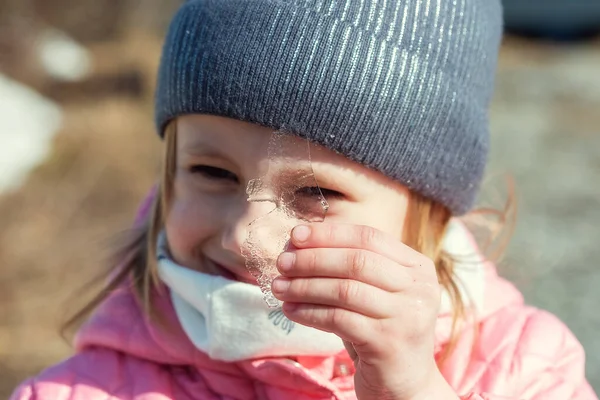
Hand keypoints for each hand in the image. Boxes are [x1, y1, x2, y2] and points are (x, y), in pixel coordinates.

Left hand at [271, 223, 458, 399]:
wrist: (405, 383)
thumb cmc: (380, 329)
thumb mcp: (373, 291)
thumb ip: (347, 266)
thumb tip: (297, 244)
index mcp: (418, 267)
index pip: (369, 237)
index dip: (329, 234)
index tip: (295, 236)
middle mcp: (419, 288)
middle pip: (357, 261)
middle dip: (313, 259)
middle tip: (282, 262)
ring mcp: (407, 316)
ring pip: (345, 290)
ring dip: (305, 286)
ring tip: (279, 287)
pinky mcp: (388, 342)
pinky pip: (339, 319)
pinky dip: (310, 312)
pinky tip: (291, 311)